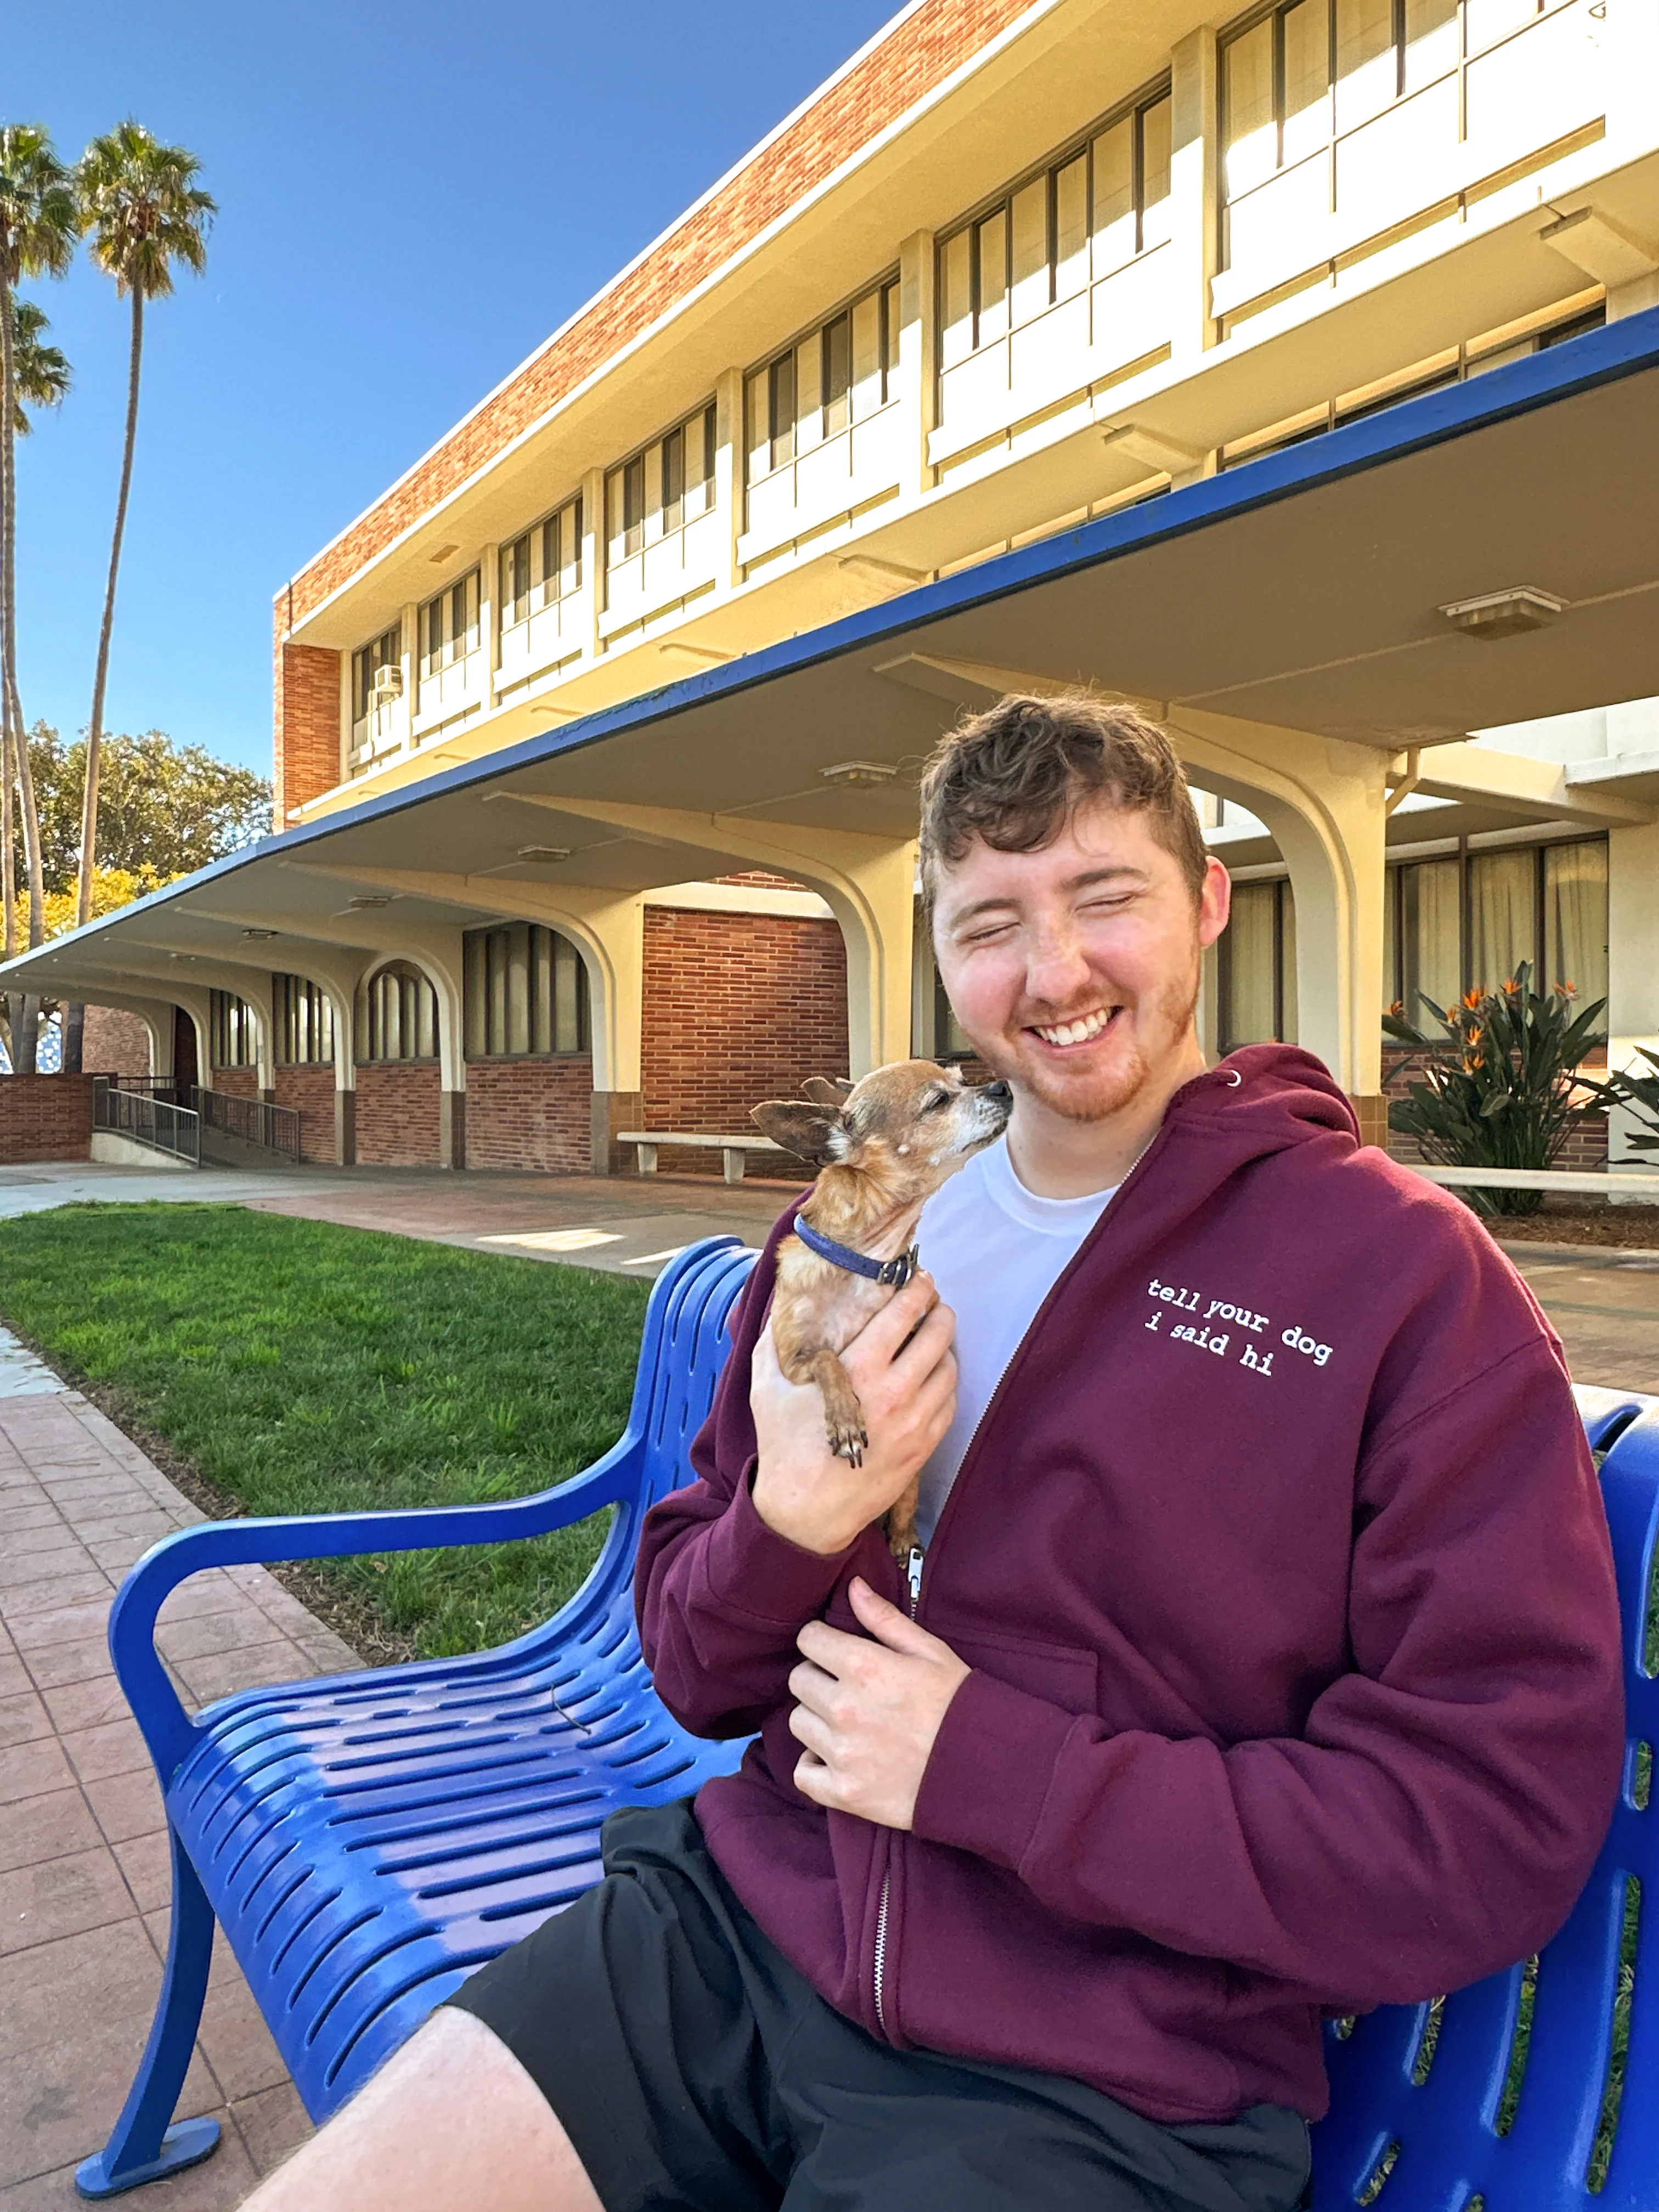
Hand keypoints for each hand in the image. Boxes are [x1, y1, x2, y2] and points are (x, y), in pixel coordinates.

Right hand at [750, 1276, 956, 1555]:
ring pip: (950, 1368)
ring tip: (931, 1339)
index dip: (917, 1288)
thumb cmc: (784, 1446)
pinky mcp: (924, 1447)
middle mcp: (895, 1393)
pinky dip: (945, 1383)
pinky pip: (950, 1402)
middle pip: (938, 1334)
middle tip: (931, 1303)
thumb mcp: (767, 1386)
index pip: (903, 1313)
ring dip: (944, 1347)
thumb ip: (774, 1340)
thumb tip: (783, 1305)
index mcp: (859, 1371)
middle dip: (938, 1311)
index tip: (919, 1277)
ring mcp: (915, 1422)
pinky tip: (930, 1377)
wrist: (806, 1513)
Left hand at [788, 1577, 969, 1828]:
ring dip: (817, 1719)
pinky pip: (802, 1774)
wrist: (985, 1770)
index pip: (808, 1639)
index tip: (835, 1650)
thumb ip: (884, 1618)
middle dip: (818, 1677)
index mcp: (864, 1666)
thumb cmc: (959, 1705)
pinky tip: (836, 1757)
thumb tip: (852, 1587)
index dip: (821, 1640)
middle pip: (798, 1680)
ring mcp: (842, 1753)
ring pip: (798, 1723)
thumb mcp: (930, 1651)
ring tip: (849, 1722)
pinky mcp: (844, 1792)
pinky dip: (814, 1766)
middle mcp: (844, 1708)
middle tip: (847, 1687)